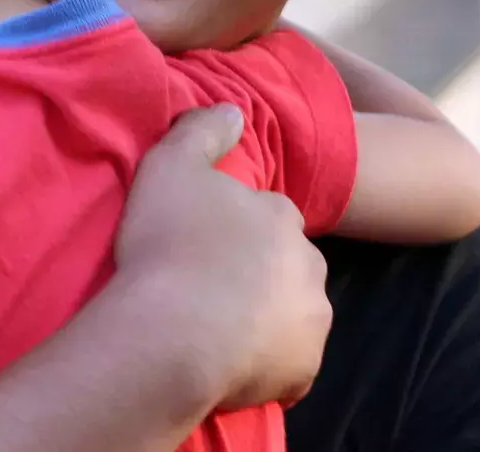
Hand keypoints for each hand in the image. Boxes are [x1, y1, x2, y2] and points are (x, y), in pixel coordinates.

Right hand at [112, 105, 330, 410]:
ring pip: (293, 315)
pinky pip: (290, 366)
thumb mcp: (169, 166)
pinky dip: (269, 366)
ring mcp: (311, 320)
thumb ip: (201, 130)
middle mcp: (309, 264)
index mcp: (280, 216)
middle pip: (288, 266)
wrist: (172, 333)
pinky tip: (232, 367)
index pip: (270, 217)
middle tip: (210, 288)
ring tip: (218, 331)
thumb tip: (234, 110)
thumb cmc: (168, 245)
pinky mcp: (304, 370)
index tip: (207, 245)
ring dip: (267, 319)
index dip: (239, 231)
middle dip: (261, 274)